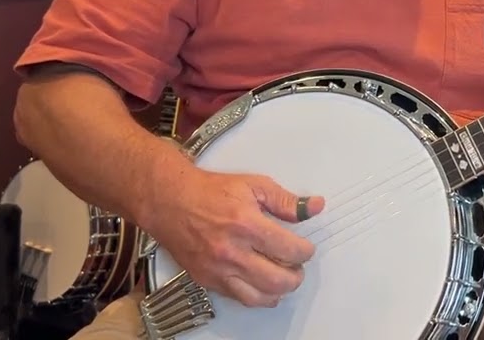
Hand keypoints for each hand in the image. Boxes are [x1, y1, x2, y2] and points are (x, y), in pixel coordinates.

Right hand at [143, 165, 324, 307]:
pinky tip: (261, 283)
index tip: (306, 248)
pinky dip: (256, 295)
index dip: (306, 251)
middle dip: (296, 275)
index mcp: (247, 225)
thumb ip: (286, 201)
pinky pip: (239, 298)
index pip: (290, 250)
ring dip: (278, 291)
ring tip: (282, 277)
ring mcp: (218, 269)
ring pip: (259, 297)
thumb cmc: (209, 192)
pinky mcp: (207, 280)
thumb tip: (313, 206)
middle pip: (278, 280)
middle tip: (297, 266)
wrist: (170, 201)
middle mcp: (232, 252)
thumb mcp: (254, 185)